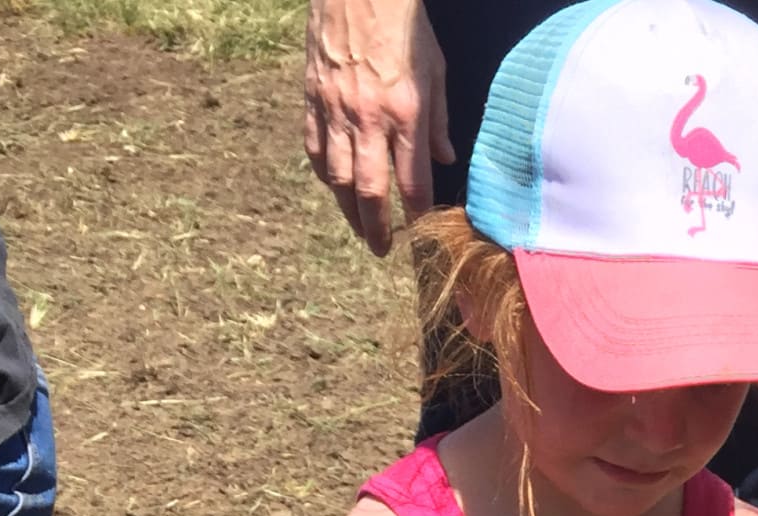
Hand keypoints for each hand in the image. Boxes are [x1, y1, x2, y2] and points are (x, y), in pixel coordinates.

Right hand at [304, 0, 455, 255]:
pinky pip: (315, 148)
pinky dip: (325, 173)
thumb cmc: (404, 24)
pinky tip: (334, 186)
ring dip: (347, 209)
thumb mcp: (436, 68)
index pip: (413, 180)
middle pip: (370, 190)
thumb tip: (445, 158)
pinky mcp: (313, 98)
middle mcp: (368, 118)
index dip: (416, 213)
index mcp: (406, 112)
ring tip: (358, 227)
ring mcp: (336, 110)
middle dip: (376, 226)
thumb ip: (439, 118)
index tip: (419, 232)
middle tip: (381, 249)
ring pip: (338, 177)